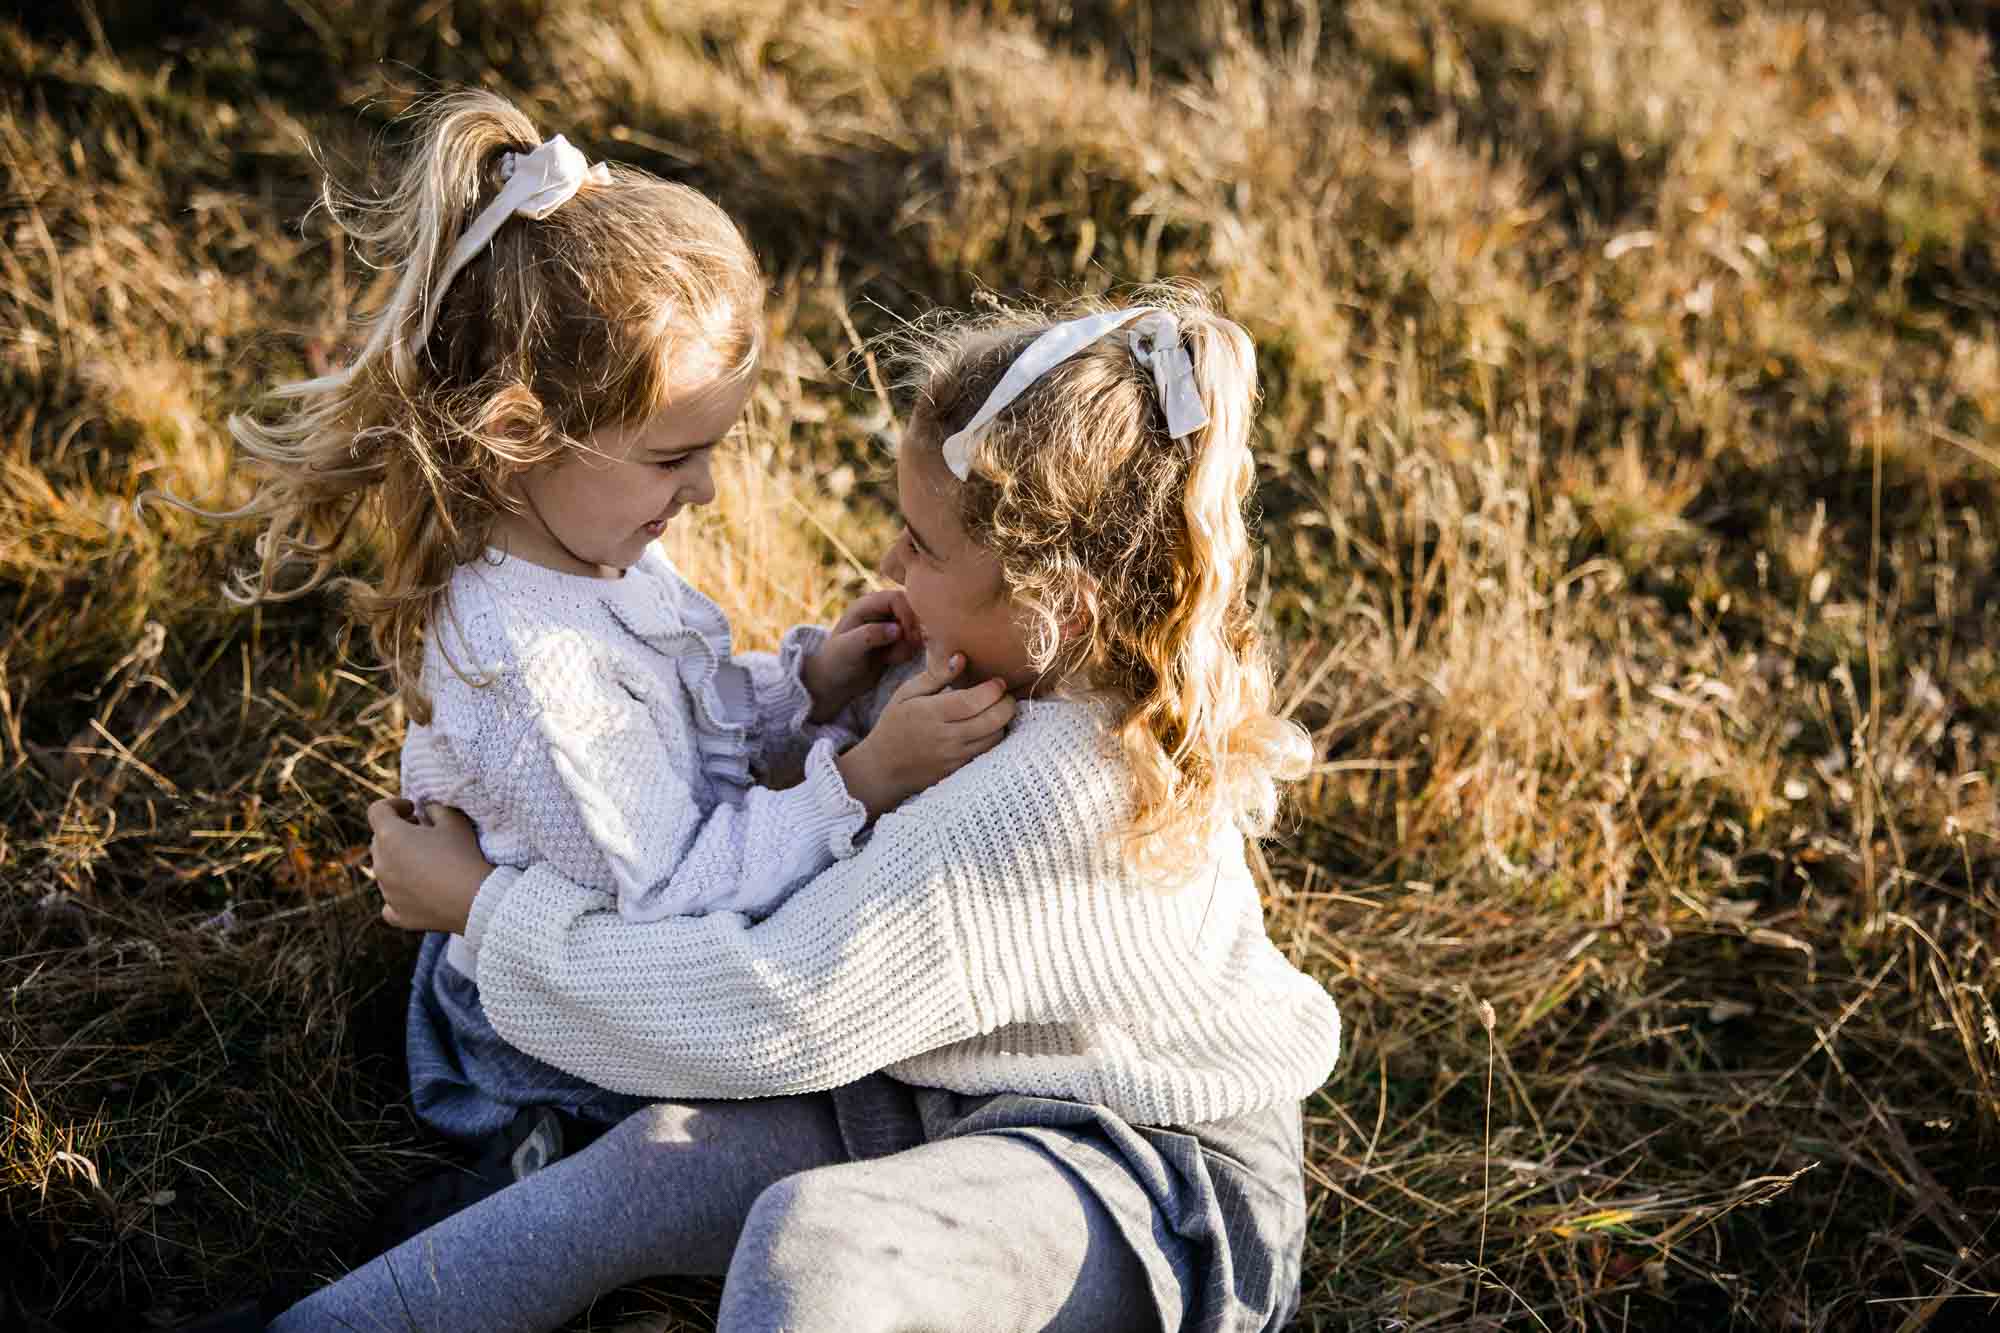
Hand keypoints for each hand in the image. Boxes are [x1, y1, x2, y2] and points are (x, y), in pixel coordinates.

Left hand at [369, 798, 492, 934]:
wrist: (476, 899)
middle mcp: (381, 864)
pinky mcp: (397, 913)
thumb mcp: (454, 820)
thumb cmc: (463, 855)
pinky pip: (389, 902)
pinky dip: (399, 894)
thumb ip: (435, 809)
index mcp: (390, 836)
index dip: (394, 805)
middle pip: (378, 841)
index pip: (377, 811)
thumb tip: (427, 810)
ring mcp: (386, 891)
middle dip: (397, 833)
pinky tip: (415, 892)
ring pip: (384, 870)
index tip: (412, 808)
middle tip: (422, 833)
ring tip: (426, 862)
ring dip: (398, 862)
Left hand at [800, 589, 921, 722]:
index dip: (907, 615)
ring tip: (890, 658)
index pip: (898, 598)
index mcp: (867, 604)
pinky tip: (891, 661)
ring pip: (916, 628)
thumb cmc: (836, 662)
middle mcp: (881, 611)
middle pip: (912, 610)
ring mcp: (890, 626)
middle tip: (907, 649)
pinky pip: (914, 642)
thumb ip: (870, 636)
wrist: (836, 683)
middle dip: (913, 631)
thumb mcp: (848, 648)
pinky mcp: (896, 641)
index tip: (908, 636)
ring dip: (909, 645)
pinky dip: (908, 652)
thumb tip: (898, 630)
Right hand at [834, 653, 1014, 818]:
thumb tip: (961, 658)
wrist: (883, 768)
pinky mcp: (960, 770)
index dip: (993, 690)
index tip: (998, 682)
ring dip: (1003, 721)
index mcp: (931, 714)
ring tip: (996, 709)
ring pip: (995, 738)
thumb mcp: (906, 694)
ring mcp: (955, 757)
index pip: (973, 702)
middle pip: (993, 721)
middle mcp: (946, 737)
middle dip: (1006, 704)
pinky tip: (988, 727)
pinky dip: (994, 737)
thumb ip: (935, 675)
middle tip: (1003, 694)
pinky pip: (988, 752)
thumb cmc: (895, 725)